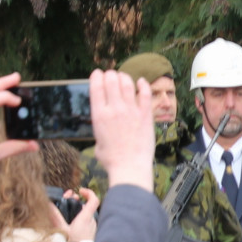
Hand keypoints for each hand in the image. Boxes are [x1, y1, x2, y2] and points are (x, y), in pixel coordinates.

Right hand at [54, 188, 99, 241]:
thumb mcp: (62, 229)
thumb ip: (55, 216)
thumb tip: (49, 205)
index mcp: (86, 218)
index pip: (94, 200)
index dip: (89, 192)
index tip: (80, 191)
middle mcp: (92, 221)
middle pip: (87, 206)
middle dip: (77, 201)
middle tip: (68, 198)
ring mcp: (93, 227)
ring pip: (86, 214)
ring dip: (78, 210)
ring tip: (68, 210)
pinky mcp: (92, 233)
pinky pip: (87, 222)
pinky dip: (80, 218)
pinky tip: (72, 221)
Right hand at [90, 69, 155, 190]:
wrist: (130, 167)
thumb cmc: (112, 160)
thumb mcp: (97, 141)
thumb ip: (100, 127)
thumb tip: (104, 125)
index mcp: (99, 115)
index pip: (96, 87)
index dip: (96, 76)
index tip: (97, 73)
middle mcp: (114, 109)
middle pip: (111, 81)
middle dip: (110, 75)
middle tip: (111, 75)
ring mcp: (131, 111)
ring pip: (127, 84)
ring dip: (124, 77)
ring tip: (123, 77)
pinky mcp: (145, 115)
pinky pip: (145, 94)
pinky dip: (143, 84)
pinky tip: (141, 81)